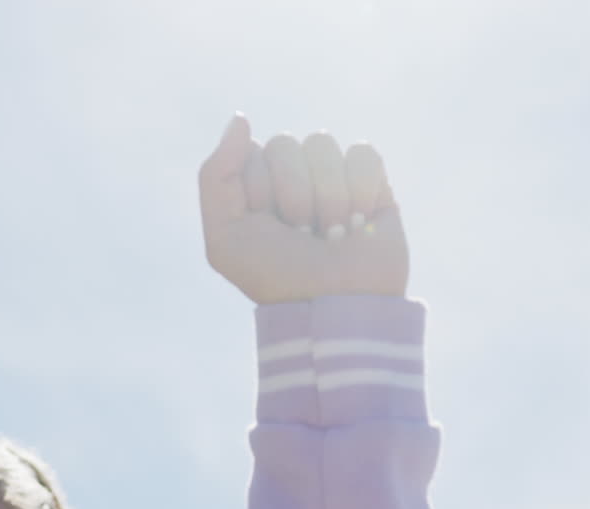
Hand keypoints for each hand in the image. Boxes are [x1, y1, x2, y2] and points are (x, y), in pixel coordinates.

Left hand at [198, 114, 407, 304]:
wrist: (336, 309)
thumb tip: (241, 118)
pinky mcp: (373, 184)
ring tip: (334, 234)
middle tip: (304, 235)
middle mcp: (294, 178)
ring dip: (328, 197)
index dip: (260, 190)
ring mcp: (333, 179)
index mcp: (256, 187)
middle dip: (295, 195)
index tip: (270, 228)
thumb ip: (216, 175)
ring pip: (323, 145)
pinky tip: (360, 222)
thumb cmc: (278, 279)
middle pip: (287, 145)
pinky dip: (361, 189)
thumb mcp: (226, 238)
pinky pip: (363, 154)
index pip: (252, 151)